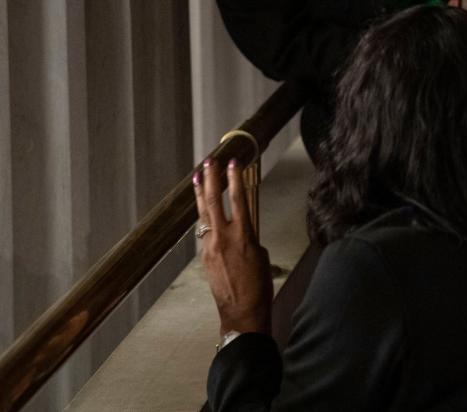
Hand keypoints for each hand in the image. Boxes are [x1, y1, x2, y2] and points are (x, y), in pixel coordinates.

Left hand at [193, 157, 272, 336]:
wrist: (242, 311)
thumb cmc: (259, 285)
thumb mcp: (261, 255)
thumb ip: (250, 237)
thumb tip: (241, 229)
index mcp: (243, 235)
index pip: (237, 200)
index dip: (234, 179)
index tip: (233, 163)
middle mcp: (223, 238)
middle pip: (213, 202)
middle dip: (210, 180)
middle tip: (208, 163)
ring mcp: (210, 247)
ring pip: (203, 215)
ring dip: (200, 194)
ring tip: (197, 177)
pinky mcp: (204, 257)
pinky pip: (204, 232)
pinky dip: (204, 218)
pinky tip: (203, 210)